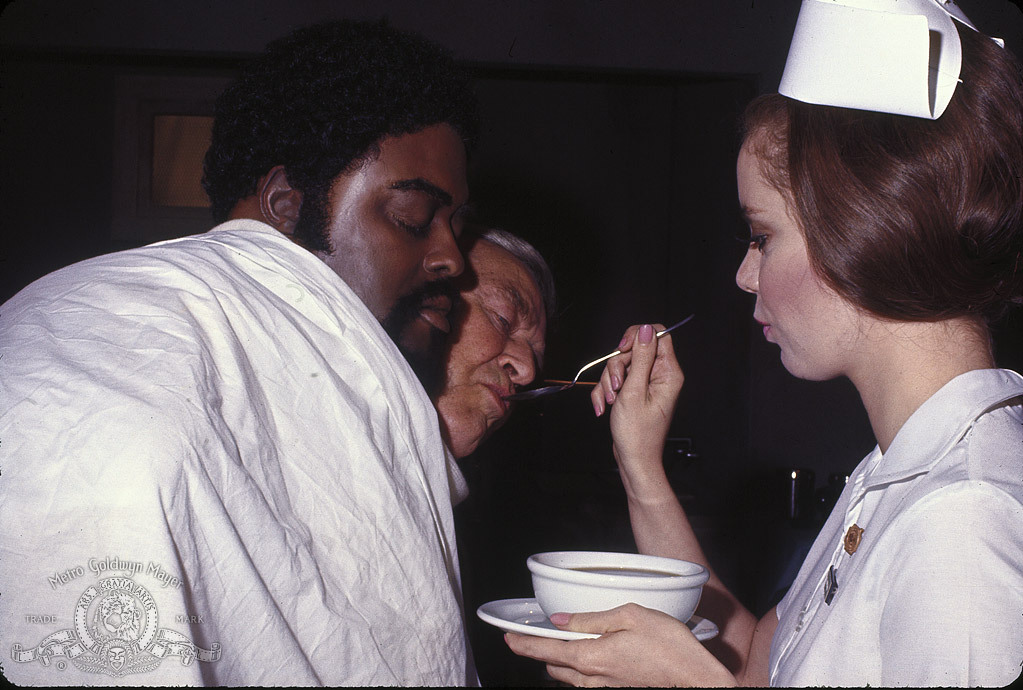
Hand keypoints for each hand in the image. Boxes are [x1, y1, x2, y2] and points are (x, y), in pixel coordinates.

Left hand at [504, 603, 735, 686]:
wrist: (697, 681)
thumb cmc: (671, 647)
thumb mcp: (630, 616)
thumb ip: (591, 618)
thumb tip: (561, 620)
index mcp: (591, 657)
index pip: (545, 651)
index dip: (523, 644)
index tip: (507, 637)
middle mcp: (593, 679)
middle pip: (553, 667)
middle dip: (540, 652)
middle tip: (530, 636)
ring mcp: (605, 689)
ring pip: (569, 676)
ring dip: (559, 661)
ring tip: (558, 643)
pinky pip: (586, 682)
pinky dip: (579, 668)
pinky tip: (589, 654)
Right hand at [590, 324, 683, 472]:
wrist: (633, 460)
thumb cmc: (637, 433)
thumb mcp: (634, 391)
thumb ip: (641, 357)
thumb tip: (645, 330)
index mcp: (668, 372)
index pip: (657, 334)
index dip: (637, 336)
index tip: (622, 349)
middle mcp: (660, 375)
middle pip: (634, 350)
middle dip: (617, 366)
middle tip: (616, 386)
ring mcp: (646, 384)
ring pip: (621, 365)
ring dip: (608, 381)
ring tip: (610, 402)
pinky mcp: (634, 391)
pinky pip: (615, 380)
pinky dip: (604, 391)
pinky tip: (602, 407)